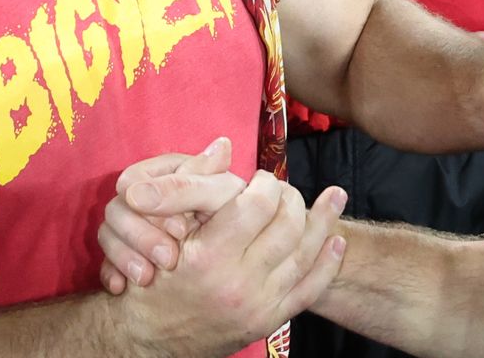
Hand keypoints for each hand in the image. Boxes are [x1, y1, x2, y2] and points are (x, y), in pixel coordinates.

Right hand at [98, 137, 244, 290]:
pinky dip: (111, 274)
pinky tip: (123, 287)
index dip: (154, 202)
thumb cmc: (233, 226)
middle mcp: (148, 192)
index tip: (181, 230)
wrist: (225, 277)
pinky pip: (103, 259)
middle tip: (169, 259)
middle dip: (140, 235)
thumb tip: (150, 182)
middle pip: (118, 205)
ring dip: (124, 256)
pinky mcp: (124, 249)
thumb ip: (190, 184)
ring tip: (147, 278)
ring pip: (106, 231)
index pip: (136, 178)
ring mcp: (133, 221)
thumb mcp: (218, 200)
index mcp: (170, 170)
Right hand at [110, 164, 348, 357]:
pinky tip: (336, 241)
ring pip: (305, 255)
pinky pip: (310, 290)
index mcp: (207, 256)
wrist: (148, 338)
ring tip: (335, 196)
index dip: (264, 184)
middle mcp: (236, 283)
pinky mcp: (268, 321)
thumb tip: (224, 145)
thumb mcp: (157, 230)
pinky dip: (327, 263)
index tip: (259, 179)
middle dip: (291, 198)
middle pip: (287, 226)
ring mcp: (257, 306)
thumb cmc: (150, 278)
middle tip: (283, 190)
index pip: (257, 204)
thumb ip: (190, 185)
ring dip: (323, 221)